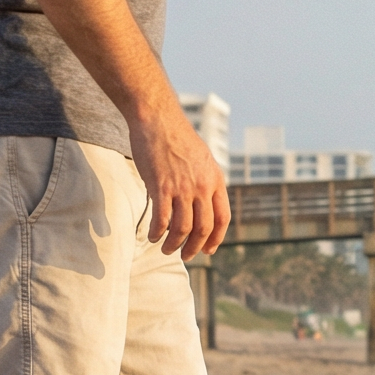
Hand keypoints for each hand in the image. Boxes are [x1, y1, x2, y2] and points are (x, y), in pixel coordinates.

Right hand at [130, 108, 230, 260]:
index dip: (216, 238)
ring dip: (173, 244)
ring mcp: (182, 188)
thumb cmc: (177, 137)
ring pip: (182, 228)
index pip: (222, 218)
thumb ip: (205, 180)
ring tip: (166, 249)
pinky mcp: (160, 187)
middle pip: (203, 228)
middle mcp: (202, 187)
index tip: (208, 250)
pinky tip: (152, 236)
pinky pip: (161, 219)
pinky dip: (157, 233)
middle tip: (185, 256)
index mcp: (216, 180)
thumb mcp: (202, 159)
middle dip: (194, 247)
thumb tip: (204, 200)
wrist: (157, 118)